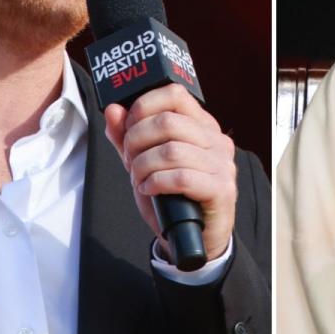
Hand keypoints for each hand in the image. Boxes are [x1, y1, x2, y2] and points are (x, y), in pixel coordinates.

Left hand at [105, 84, 236, 261]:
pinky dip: (157, 183)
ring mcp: (222, 164)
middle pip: (167, 122)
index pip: (174, 95)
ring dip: (143, 166)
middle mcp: (217, 140)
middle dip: (136, 141)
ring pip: (171, 150)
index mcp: (202, 125)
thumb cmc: (172, 196)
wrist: (196, 238)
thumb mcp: (144, 163)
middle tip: (129, 160)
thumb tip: (113, 110)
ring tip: (139, 178)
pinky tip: (150, 190)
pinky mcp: (222, 189)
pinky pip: (181, 177)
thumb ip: (127, 137)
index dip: (144, 106)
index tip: (128, 126)